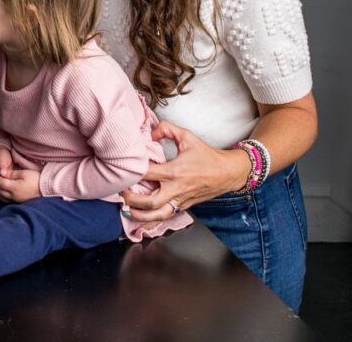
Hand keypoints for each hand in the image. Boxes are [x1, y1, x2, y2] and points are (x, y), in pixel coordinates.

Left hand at [0, 167, 40, 203]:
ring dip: (2, 190)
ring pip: (2, 196)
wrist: (46, 189)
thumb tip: (1, 172)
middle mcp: (13, 196)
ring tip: (6, 183)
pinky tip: (10, 189)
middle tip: (4, 177)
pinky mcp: (19, 202)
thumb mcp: (24, 173)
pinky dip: (6, 194)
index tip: (3, 173)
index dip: (0, 177)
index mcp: (13, 188)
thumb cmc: (35, 179)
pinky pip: (8, 199)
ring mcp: (16, 200)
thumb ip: (11, 173)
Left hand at [121, 120, 248, 221]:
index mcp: (175, 171)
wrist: (229, 172)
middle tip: (122, 193)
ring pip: (159, 216)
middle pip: (150, 201)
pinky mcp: (185, 206)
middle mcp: (177, 189)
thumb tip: (150, 133)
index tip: (124, 170)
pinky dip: (153, 222)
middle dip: (132, 200)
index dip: (133, 173)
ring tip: (128, 211)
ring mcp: (181, 200)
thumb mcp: (187, 136)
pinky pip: (167, 217)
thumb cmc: (208, 156)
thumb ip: (167, 129)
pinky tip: (142, 222)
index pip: (148, 174)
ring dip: (141, 216)